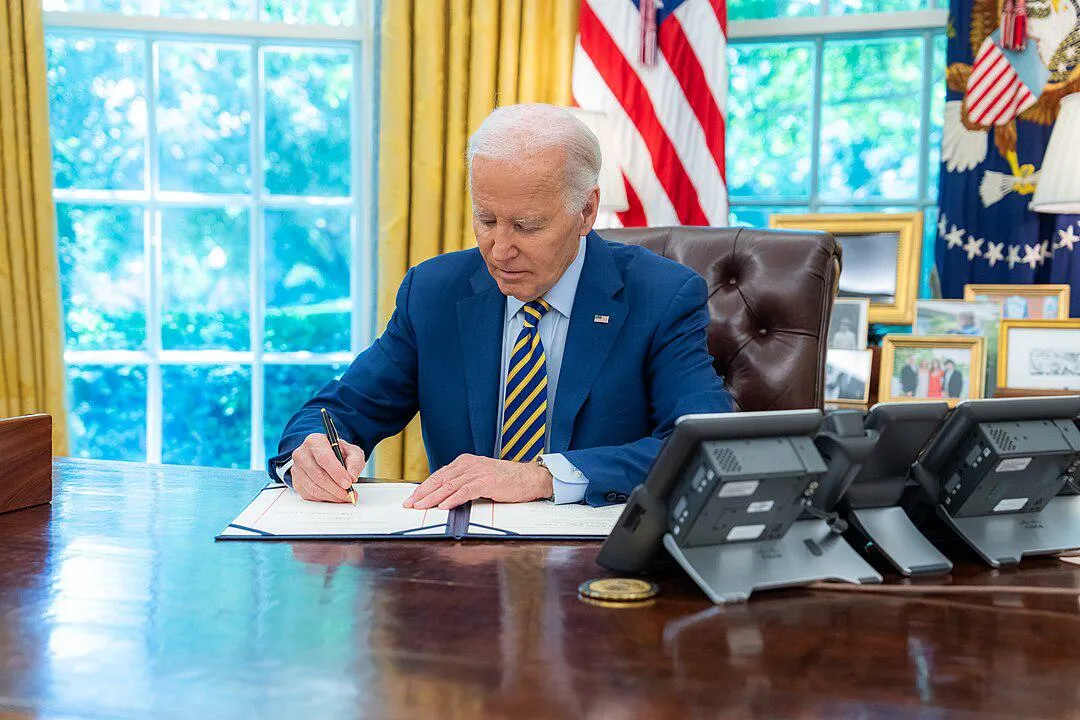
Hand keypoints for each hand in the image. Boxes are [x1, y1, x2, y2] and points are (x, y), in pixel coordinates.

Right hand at [289, 433, 365, 502]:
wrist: (326, 455)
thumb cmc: (338, 452)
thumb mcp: (352, 452)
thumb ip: (355, 462)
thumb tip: (352, 477)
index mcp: (315, 441)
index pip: (324, 458)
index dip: (337, 472)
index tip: (348, 483)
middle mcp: (302, 454)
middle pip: (318, 475)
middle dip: (336, 488)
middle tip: (349, 494)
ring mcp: (297, 469)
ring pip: (313, 487)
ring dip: (331, 495)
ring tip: (344, 496)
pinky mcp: (296, 482)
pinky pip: (309, 494)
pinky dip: (324, 498)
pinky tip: (334, 496)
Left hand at [404, 454, 552, 509]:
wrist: (529, 478)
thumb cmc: (506, 480)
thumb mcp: (480, 477)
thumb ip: (463, 483)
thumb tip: (443, 496)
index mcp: (465, 462)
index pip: (439, 475)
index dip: (424, 487)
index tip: (412, 498)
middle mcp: (469, 464)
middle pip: (440, 479)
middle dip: (423, 493)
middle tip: (410, 504)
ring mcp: (478, 472)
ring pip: (450, 485)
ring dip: (433, 498)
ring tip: (422, 507)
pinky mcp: (487, 481)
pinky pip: (466, 491)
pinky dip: (453, 499)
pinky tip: (444, 506)